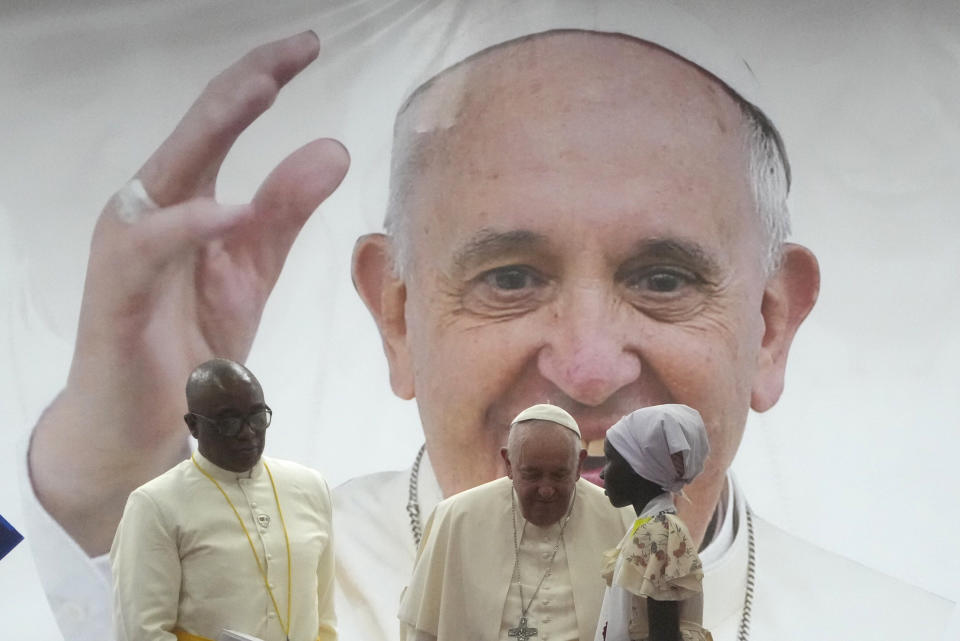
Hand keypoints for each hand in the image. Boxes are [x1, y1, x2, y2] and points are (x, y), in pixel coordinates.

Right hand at [29, 32, 348, 554]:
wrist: (146, 418)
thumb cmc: (190, 336)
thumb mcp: (252, 265)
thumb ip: (286, 209)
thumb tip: (333, 147)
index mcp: (186, 197)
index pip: (223, 123)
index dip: (261, 80)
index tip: (307, 45)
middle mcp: (152, 207)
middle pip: (197, 129)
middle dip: (245, 84)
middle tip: (295, 48)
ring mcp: (131, 245)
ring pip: (170, 170)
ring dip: (215, 128)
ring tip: (263, 91)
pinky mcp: (118, 290)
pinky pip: (151, 247)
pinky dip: (191, 225)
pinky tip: (233, 210)